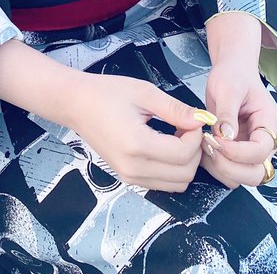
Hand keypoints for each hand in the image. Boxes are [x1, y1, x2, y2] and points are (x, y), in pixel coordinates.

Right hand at [67, 73, 204, 191]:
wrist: (76, 104)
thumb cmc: (106, 93)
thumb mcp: (143, 92)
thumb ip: (175, 109)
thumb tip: (200, 120)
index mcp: (137, 145)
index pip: (183, 155)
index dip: (196, 137)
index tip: (193, 119)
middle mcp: (133, 168)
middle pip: (184, 175)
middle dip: (193, 151)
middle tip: (187, 127)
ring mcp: (130, 177)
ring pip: (176, 185)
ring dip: (185, 163)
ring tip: (176, 136)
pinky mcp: (128, 179)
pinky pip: (162, 184)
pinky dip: (173, 169)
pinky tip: (166, 145)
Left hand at [200, 56, 276, 188]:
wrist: (232, 70)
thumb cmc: (234, 74)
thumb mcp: (228, 87)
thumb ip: (227, 113)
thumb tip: (225, 137)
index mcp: (269, 122)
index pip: (260, 150)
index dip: (237, 152)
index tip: (215, 140)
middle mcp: (265, 140)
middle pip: (257, 173)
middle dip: (230, 166)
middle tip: (209, 146)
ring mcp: (251, 148)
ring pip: (243, 177)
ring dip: (221, 168)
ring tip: (204, 146)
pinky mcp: (238, 151)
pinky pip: (230, 170)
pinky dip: (216, 166)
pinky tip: (203, 148)